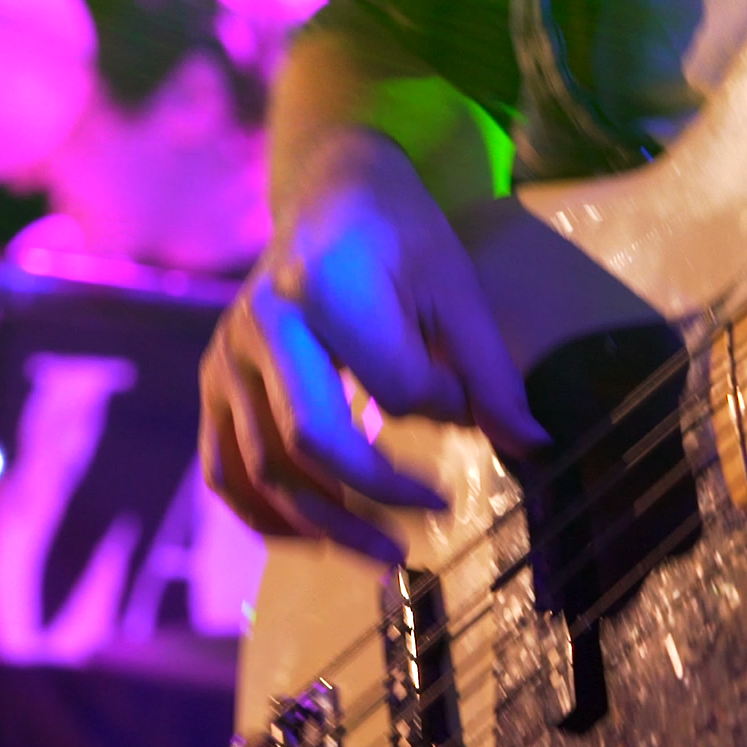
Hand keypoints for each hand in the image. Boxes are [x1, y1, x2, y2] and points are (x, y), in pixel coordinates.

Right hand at [200, 128, 546, 562]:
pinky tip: (317, 537)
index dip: (445, 411)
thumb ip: (489, 371)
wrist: (328, 193)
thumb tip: (532, 446)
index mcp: (321, 287)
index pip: (392, 388)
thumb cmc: (400, 237)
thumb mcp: (456, 288)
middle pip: (309, 442)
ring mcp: (226, 357)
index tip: (474, 408)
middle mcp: (260, 324)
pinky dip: (266, 516)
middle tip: (431, 526)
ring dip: (324, 527)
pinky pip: (225, 470)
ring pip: (262, 470)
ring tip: (385, 553)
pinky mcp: (213, 383)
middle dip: (375, 499)